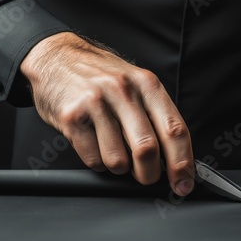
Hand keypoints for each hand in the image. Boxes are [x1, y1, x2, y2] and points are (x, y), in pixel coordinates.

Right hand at [20, 32, 194, 195]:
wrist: (57, 57)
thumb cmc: (103, 78)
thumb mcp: (137, 86)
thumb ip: (157, 117)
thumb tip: (176, 160)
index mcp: (148, 85)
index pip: (174, 130)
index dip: (182, 163)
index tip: (184, 183)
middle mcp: (124, 91)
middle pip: (147, 149)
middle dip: (150, 174)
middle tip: (147, 177)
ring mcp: (96, 103)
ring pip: (118, 160)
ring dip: (120, 167)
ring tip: (114, 150)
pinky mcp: (72, 117)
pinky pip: (93, 159)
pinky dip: (98, 162)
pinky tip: (95, 144)